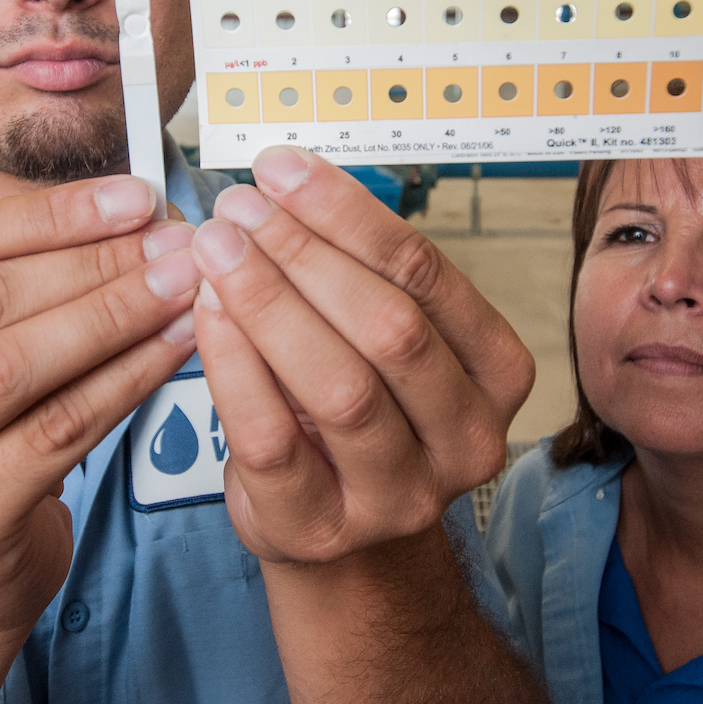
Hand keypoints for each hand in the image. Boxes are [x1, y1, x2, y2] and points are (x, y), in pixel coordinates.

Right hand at [0, 176, 201, 635]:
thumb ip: (8, 276)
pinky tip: (173, 351)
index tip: (133, 199)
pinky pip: (52, 434)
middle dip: (89, 267)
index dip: (46, 217)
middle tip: (175, 246)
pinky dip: (124, 384)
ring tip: (183, 290)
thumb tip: (127, 209)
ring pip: (10, 369)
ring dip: (112, 319)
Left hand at [189, 148, 533, 563]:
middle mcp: (467, 438)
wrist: (341, 533)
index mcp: (497, 372)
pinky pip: (271, 439)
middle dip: (305, 254)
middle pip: (390, 328)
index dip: (348, 213)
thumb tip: (285, 184)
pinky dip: (233, 366)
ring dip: (269, 303)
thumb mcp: (384, 343)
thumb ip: (360, 275)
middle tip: (240, 208)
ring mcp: (400, 494)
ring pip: (339, 387)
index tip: (282, 170)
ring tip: (217, 249)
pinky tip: (205, 313)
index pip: (426, 274)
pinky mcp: (323, 527)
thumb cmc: (359, 412)